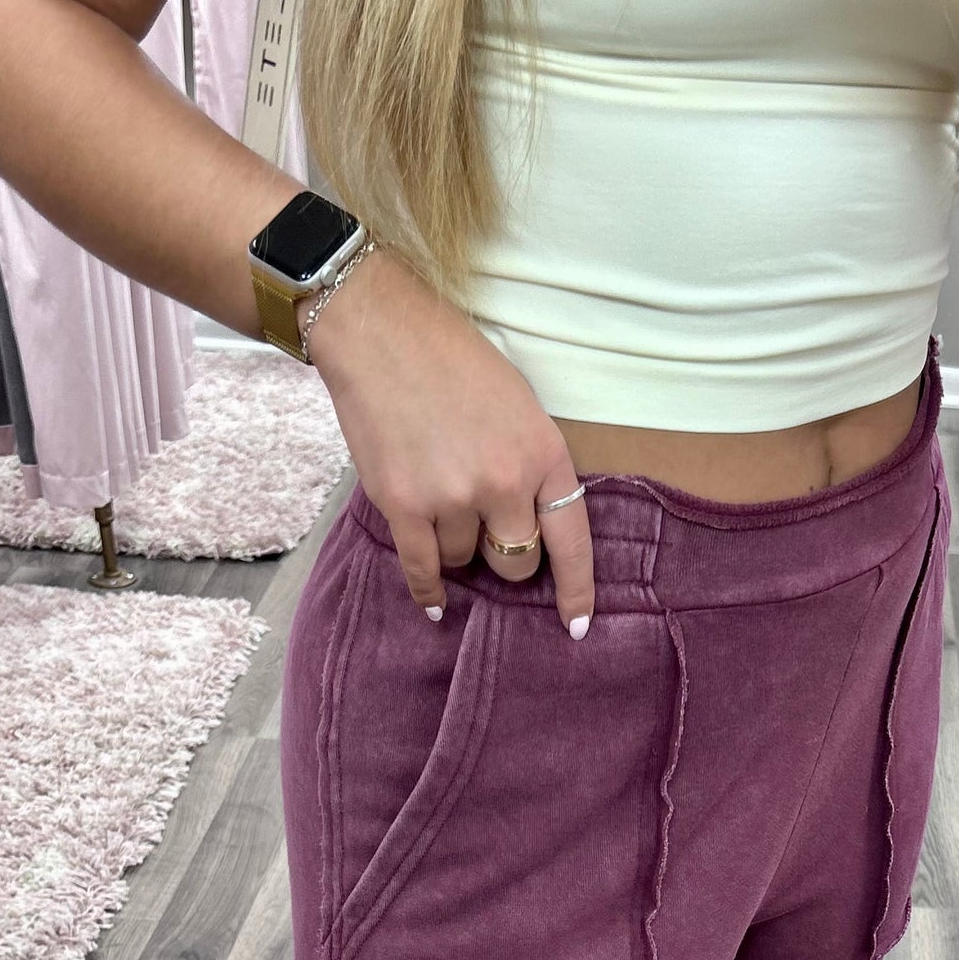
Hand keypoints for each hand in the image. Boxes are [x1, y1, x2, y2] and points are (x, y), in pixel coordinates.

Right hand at [305, 250, 593, 636]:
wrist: (380, 333)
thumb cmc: (453, 361)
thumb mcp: (519, 405)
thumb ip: (531, 465)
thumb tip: (530, 527)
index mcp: (543, 453)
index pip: (572, 540)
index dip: (577, 590)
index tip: (577, 626)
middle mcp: (504, 482)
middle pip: (517, 562)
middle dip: (505, 555)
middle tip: (485, 527)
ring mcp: (453, 497)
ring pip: (466, 561)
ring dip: (457, 544)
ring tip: (438, 496)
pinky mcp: (404, 506)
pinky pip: (424, 570)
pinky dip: (429, 590)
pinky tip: (434, 603)